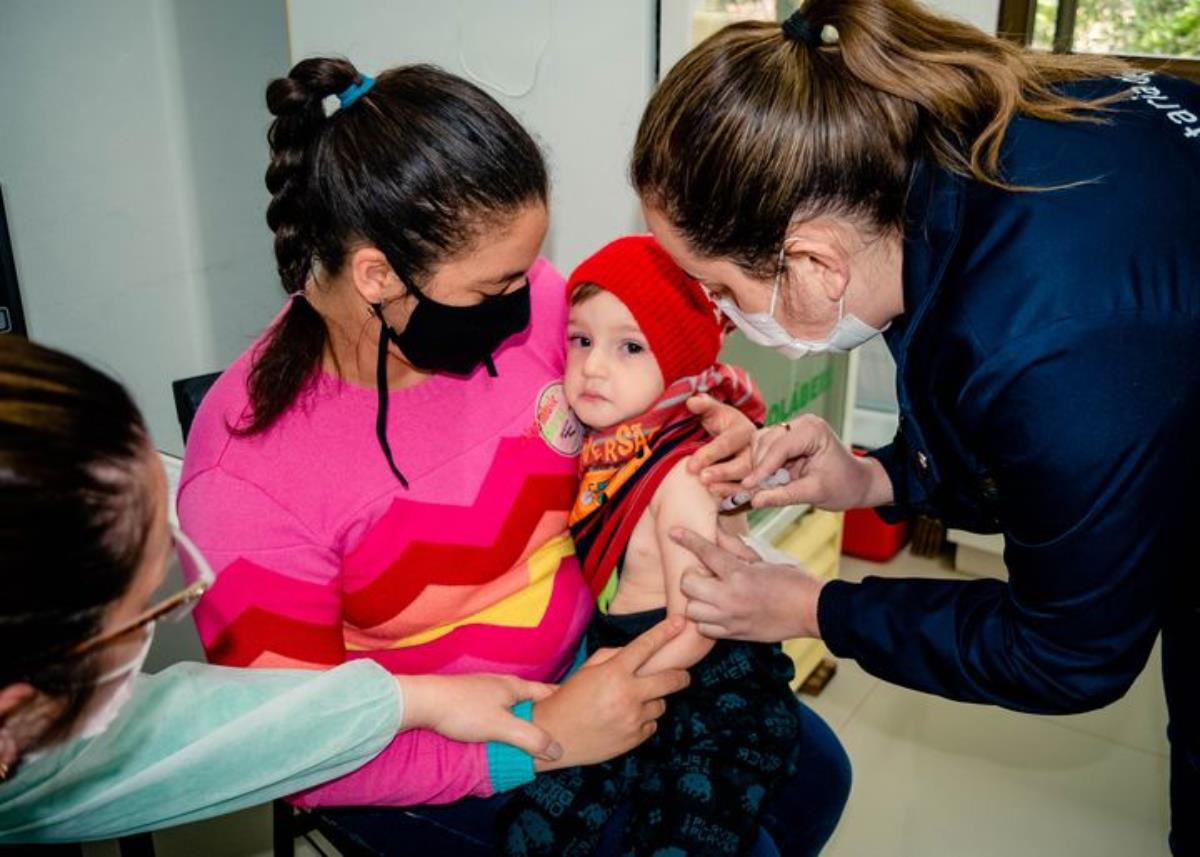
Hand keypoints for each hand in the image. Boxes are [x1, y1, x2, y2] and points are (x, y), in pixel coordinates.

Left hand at [398, 673, 562, 761]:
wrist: (423, 702)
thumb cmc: (463, 711)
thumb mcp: (502, 728)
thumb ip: (531, 739)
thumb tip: (558, 750)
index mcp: (515, 686)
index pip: (548, 692)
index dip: (563, 702)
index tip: (576, 714)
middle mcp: (503, 683)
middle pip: (532, 697)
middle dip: (545, 712)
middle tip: (558, 729)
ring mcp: (485, 689)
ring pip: (513, 703)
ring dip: (524, 716)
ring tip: (533, 734)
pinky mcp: (470, 698)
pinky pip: (498, 708)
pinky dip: (507, 718)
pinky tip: (503, 731)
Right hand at [531, 616, 690, 770]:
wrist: (554, 736)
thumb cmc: (569, 698)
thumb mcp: (586, 670)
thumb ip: (612, 656)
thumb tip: (638, 653)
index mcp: (613, 673)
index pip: (646, 646)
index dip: (665, 632)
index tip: (680, 623)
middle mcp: (627, 695)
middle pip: (670, 680)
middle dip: (681, 676)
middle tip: (683, 675)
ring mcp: (632, 718)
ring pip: (661, 704)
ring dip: (652, 701)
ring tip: (631, 704)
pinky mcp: (634, 738)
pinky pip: (651, 724)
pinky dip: (643, 721)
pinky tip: (624, 720)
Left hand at [672, 527, 824, 641]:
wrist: (811, 611)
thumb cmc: (791, 581)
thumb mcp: (762, 559)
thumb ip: (734, 547)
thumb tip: (715, 530)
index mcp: (740, 574)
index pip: (706, 552)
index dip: (688, 539)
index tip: (674, 532)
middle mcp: (730, 597)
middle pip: (689, 584)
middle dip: (693, 576)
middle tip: (707, 574)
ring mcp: (730, 618)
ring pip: (691, 609)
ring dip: (697, 599)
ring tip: (711, 594)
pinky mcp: (734, 634)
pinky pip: (704, 629)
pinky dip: (705, 620)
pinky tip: (717, 610)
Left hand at [686, 394, 755, 498]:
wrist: (731, 437)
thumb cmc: (720, 423)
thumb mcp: (713, 411)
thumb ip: (704, 405)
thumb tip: (692, 401)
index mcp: (744, 431)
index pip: (727, 443)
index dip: (710, 454)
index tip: (691, 465)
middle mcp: (754, 451)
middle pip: (743, 465)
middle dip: (722, 472)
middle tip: (703, 479)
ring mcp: (756, 468)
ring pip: (748, 482)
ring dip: (729, 487)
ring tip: (710, 489)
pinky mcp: (754, 482)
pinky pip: (747, 493)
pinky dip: (734, 497)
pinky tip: (719, 499)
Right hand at [744, 415, 892, 509]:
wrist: (857, 483)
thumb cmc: (845, 485)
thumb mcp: (815, 493)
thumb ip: (783, 495)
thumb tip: (755, 500)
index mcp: (813, 430)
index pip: (779, 447)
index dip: (762, 468)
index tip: (748, 486)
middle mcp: (801, 424)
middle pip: (766, 442)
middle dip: (759, 468)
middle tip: (756, 491)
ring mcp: (793, 429)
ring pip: (761, 443)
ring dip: (759, 466)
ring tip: (767, 486)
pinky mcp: (787, 438)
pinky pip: (764, 448)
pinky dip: (762, 464)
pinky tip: (769, 479)